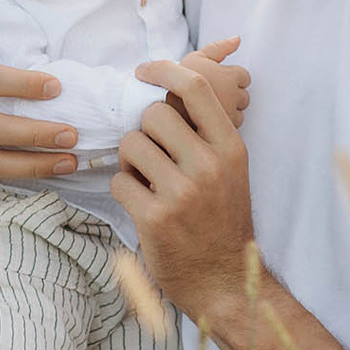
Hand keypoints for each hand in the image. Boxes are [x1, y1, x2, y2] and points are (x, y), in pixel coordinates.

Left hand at [114, 58, 253, 325]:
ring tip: (147, 181)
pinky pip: (119, 181)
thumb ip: (204, 132)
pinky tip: (142, 204)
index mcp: (230, 148)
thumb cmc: (221, 219)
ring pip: (130, 145)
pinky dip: (124, 190)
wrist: (225, 279)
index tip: (144, 72)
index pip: (195, 88)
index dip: (163, 70)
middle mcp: (209, 166)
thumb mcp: (229, 170)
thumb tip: (167, 88)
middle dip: (143, 131)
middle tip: (151, 155)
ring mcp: (182, 193)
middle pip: (152, 115)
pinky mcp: (155, 218)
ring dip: (130, 162)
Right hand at [180, 36, 248, 129]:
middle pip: (244, 96)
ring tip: (204, 108)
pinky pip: (230, 129)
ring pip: (239, 114)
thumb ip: (218, 48)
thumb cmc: (175, 82)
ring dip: (227, 111)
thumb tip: (237, 39)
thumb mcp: (194, 58)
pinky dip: (220, 126)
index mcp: (228, 77)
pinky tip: (204, 122)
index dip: (230, 78)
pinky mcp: (222, 134)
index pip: (244, 76)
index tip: (215, 81)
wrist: (156, 112)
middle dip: (231, 95)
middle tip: (209, 95)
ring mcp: (229, 117)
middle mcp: (233, 97)